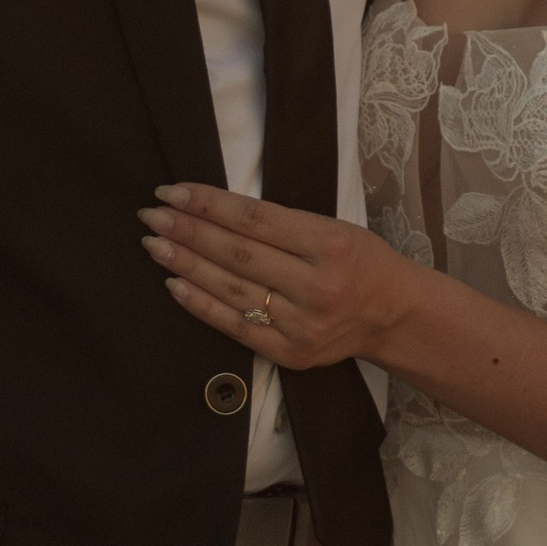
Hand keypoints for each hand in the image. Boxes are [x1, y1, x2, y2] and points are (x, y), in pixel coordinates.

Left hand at [139, 183, 422, 368]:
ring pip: (231, 290)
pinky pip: (236, 327)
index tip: (172, 192)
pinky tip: (175, 284)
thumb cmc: (361, 261)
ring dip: (186, 264)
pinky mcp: (291, 353)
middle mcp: (316, 286)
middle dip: (188, 231)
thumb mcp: (332, 227)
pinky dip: (201, 304)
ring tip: (155, 244)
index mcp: (329, 244)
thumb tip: (212, 211)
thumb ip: (280, 223)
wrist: (394, 316)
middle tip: (152, 215)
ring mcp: (302, 325)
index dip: (208, 204)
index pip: (255, 219)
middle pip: (237, 254)